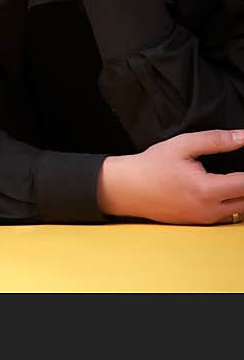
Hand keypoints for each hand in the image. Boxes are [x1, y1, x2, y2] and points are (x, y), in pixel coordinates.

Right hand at [97, 129, 243, 224]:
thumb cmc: (150, 166)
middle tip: (238, 168)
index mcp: (207, 189)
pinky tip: (220, 187)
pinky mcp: (198, 222)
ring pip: (239, 210)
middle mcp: (209, 209)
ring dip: (240, 194)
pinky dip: (229, 201)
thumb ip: (215, 140)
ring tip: (232, 177)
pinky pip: (225, 214)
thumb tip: (242, 137)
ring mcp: (204, 219)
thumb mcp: (181, 145)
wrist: (127, 188)